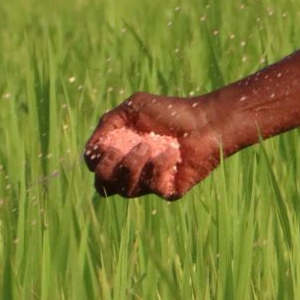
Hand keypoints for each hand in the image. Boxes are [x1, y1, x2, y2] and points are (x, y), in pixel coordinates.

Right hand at [83, 92, 225, 199]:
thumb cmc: (170, 111)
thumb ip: (108, 124)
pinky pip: (155, 188)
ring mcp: (150, 183)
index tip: (107, 144)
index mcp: (120, 154)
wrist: (206, 120)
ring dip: (134, 165)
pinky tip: (172, 153)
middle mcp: (132, 172)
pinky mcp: (169, 190)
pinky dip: (160, 167)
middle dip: (108, 169)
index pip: (95, 168)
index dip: (96, 159)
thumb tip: (93, 149)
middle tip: (120, 150)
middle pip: (103, 186)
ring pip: (127, 190)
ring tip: (149, 145)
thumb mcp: (133, 108)